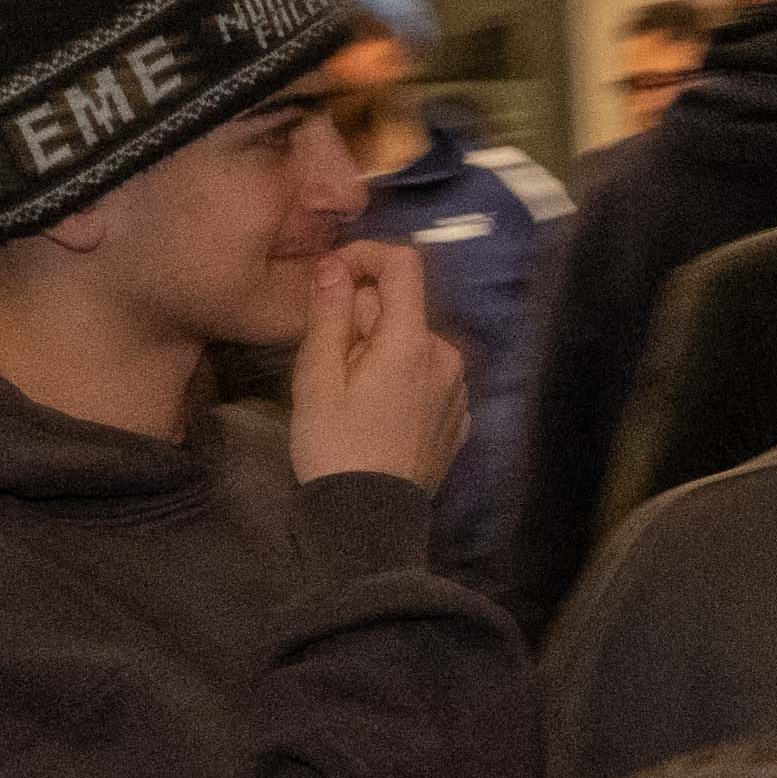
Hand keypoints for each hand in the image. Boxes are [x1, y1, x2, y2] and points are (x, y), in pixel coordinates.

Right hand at [291, 235, 469, 497]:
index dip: (366, 257)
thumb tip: (336, 266)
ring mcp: (459, 390)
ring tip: (351, 397)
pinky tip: (377, 416)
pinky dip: (401, 381)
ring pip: (413, 344)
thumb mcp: (317, 378)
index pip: (404, 265)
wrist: (368, 520)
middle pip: (401, 309)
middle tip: (330, 366)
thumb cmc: (334, 448)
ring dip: (381, 353)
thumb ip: (329, 314)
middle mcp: (447, 358)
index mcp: (412, 342)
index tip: (333, 276)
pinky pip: (427, 378)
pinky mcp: (459, 417)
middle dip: (362, 321)